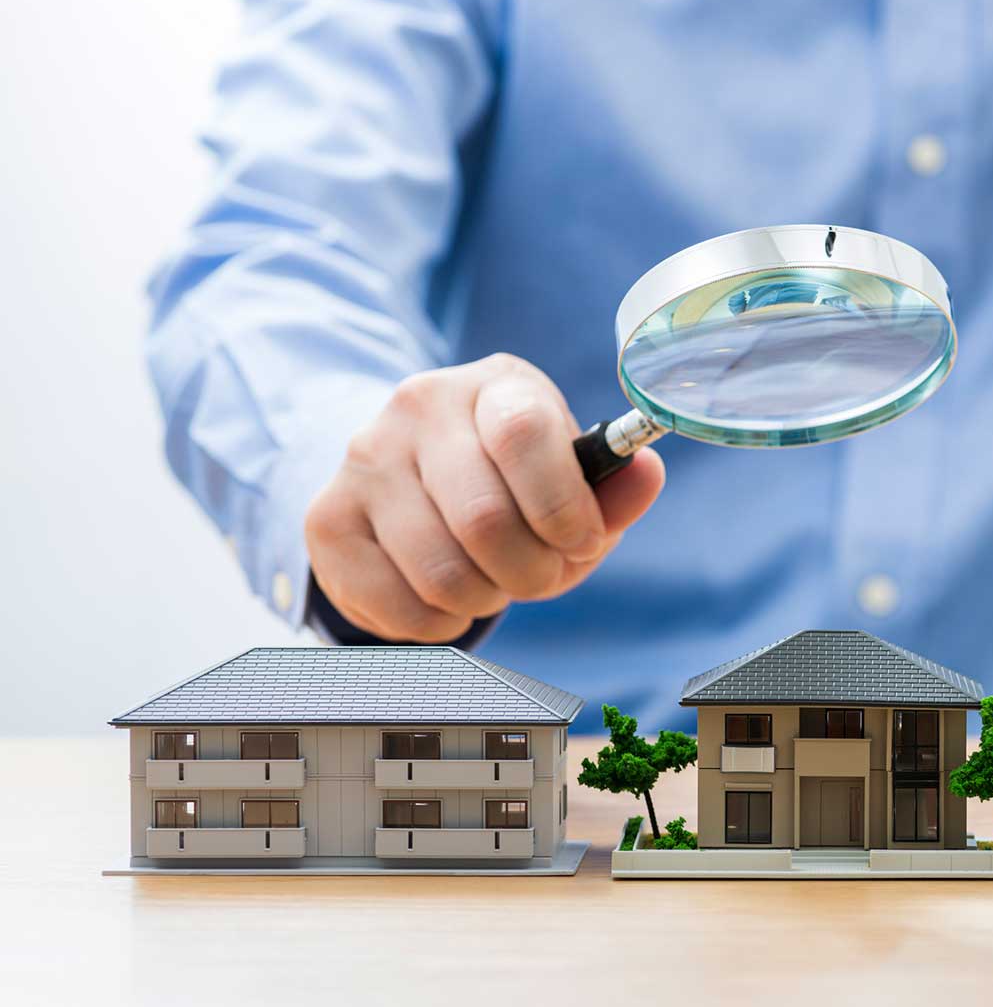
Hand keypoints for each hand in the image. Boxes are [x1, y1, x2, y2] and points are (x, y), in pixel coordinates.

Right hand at [305, 354, 664, 642]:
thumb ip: (614, 487)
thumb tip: (646, 474)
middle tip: (540, 577)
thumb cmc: (510, 481)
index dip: (562, 507)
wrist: (412, 476)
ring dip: (485, 600)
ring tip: (492, 583)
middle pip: (484, 519)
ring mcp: (364, 459)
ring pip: (440, 571)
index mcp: (495, 386)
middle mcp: (419, 407)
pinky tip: (445, 600)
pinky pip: (395, 604)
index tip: (581, 542)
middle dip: (531, 573)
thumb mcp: (570, 476)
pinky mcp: (327, 518)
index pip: (523, 435)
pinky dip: (436, 624)